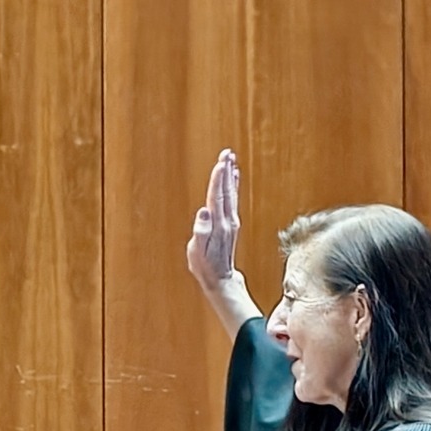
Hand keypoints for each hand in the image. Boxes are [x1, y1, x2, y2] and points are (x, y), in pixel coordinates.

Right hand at [185, 148, 262, 328]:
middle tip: (227, 153)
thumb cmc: (205, 266)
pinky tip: (233, 177)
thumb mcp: (198, 251)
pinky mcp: (231, 223)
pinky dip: (233, 185)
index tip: (220, 162)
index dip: (218, 179)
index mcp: (217, 224)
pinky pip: (232, 199)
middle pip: (226, 190)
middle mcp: (227, 220)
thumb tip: (204, 211)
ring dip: (230, 175)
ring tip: (230, 159)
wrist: (221, 278)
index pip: (217, 196)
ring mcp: (231, 221)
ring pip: (231, 193)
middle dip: (225, 171)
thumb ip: (201, 231)